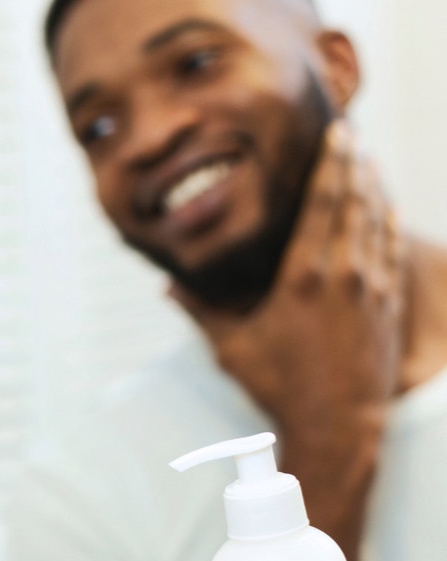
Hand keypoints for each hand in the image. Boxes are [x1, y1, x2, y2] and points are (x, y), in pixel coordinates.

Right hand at [173, 121, 405, 560]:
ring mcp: (371, 290)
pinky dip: (391, 224)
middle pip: (353, 204)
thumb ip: (201, 312)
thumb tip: (168, 289)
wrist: (335, 425)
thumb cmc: (278, 387)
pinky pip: (393, 252)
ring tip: (370, 163)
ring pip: (377, 223)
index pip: (321, 206)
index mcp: (301, 278)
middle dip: (354, 165)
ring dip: (375, 188)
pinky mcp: (388, 308)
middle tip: (352, 136)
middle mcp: (342, 276)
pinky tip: (389, 208)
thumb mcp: (231, 348)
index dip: (331, 166)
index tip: (337, 135)